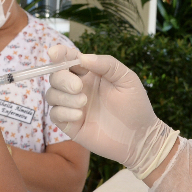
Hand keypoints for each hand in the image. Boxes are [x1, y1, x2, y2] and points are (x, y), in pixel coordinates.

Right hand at [46, 45, 174, 176]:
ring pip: (52, 94)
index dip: (59, 54)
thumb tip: (83, 57)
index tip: (55, 53)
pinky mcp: (70, 124)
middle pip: (56, 76)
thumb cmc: (136, 106)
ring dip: (64, 97)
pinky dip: (63, 112)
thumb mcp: (127, 79)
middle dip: (62, 79)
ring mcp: (73, 106)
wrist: (139, 137)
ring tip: (84, 103)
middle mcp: (78, 88)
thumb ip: (107, 64)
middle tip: (78, 87)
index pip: (69, 59)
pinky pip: (54, 114)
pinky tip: (79, 116)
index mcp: (91, 73)